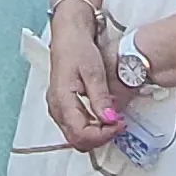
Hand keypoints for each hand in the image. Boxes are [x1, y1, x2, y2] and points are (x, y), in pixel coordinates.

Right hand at [44, 19, 131, 151]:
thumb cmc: (77, 47)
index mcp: (61, 100)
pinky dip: (91, 128)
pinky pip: (76, 127)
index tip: (119, 125)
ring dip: (96, 134)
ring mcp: (58, 108)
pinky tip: (104, 118)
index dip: (102, 135)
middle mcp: (56, 108)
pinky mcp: (63, 106)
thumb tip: (109, 119)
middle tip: (119, 125)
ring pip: (76, 136)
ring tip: (114, 121)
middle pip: (77, 140)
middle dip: (100, 137)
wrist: (69, 35)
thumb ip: (100, 98)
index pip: (80, 133)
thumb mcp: (94, 72)